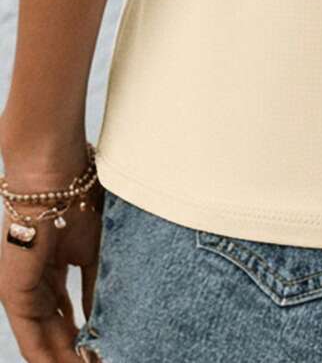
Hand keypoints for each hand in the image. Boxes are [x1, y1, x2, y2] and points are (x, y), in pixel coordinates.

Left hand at [0, 143, 102, 361]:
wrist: (57, 179)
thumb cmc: (82, 198)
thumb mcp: (97, 249)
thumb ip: (97, 283)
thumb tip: (105, 314)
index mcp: (53, 264)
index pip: (67, 307)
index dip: (85, 330)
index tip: (105, 346)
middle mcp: (34, 279)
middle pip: (55, 326)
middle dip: (75, 350)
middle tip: (98, 362)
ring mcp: (21, 288)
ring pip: (43, 336)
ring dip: (64, 357)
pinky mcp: (13, 293)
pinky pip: (30, 336)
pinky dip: (48, 356)